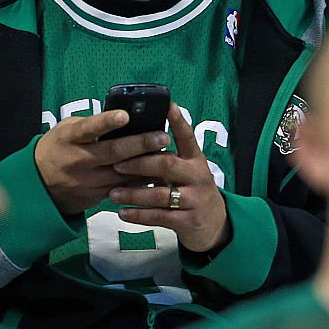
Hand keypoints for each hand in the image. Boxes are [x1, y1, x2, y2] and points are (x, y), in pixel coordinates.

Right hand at [35, 110, 170, 214]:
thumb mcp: (68, 130)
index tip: (125, 115)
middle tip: (162, 137)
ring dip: (147, 165)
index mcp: (70, 138)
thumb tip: (127, 117)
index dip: (106, 122)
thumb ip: (92, 125)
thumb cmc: (61, 146)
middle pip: (112, 153)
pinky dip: (140, 181)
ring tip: (168, 154)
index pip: (88, 128)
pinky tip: (159, 174)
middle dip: (140, 144)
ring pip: (122, 173)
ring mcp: (87, 181)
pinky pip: (122, 188)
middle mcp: (78, 160)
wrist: (39, 183)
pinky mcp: (95, 196)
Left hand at [109, 104, 227, 252]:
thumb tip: (135, 142)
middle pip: (167, 164)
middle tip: (117, 163)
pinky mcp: (188, 220)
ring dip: (133, 193)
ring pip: (160, 194)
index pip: (187, 136)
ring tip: (112, 193)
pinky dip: (139, 215)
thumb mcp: (187, 171)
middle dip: (140, 163)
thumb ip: (167, 159)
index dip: (177, 121)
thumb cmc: (192, 191)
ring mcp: (194, 199)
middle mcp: (197, 176)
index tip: (167, 105)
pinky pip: (159, 217)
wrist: (215, 223)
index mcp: (196, 160)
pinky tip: (123, 212)